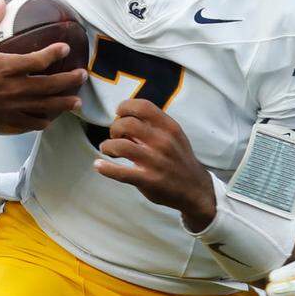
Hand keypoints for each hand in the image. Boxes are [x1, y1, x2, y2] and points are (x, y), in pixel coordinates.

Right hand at [0, 0, 85, 133]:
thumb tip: (1, 1)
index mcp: (6, 67)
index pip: (38, 60)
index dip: (54, 53)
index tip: (66, 48)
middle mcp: (12, 88)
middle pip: (49, 86)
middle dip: (69, 81)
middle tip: (83, 76)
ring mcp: (12, 106)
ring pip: (45, 107)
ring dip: (64, 104)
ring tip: (77, 102)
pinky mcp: (7, 120)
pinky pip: (31, 123)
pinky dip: (43, 121)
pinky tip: (51, 117)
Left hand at [94, 98, 216, 230]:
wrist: (195, 189)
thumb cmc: (179, 159)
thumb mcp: (174, 137)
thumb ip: (154, 126)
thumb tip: (126, 119)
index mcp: (170, 128)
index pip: (143, 106)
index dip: (125, 106)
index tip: (119, 113)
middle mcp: (163, 142)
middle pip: (128, 123)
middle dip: (115, 127)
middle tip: (115, 136)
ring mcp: (155, 162)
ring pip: (121, 146)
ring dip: (108, 145)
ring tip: (108, 149)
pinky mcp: (148, 180)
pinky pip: (120, 172)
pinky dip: (105, 167)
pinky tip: (99, 165)